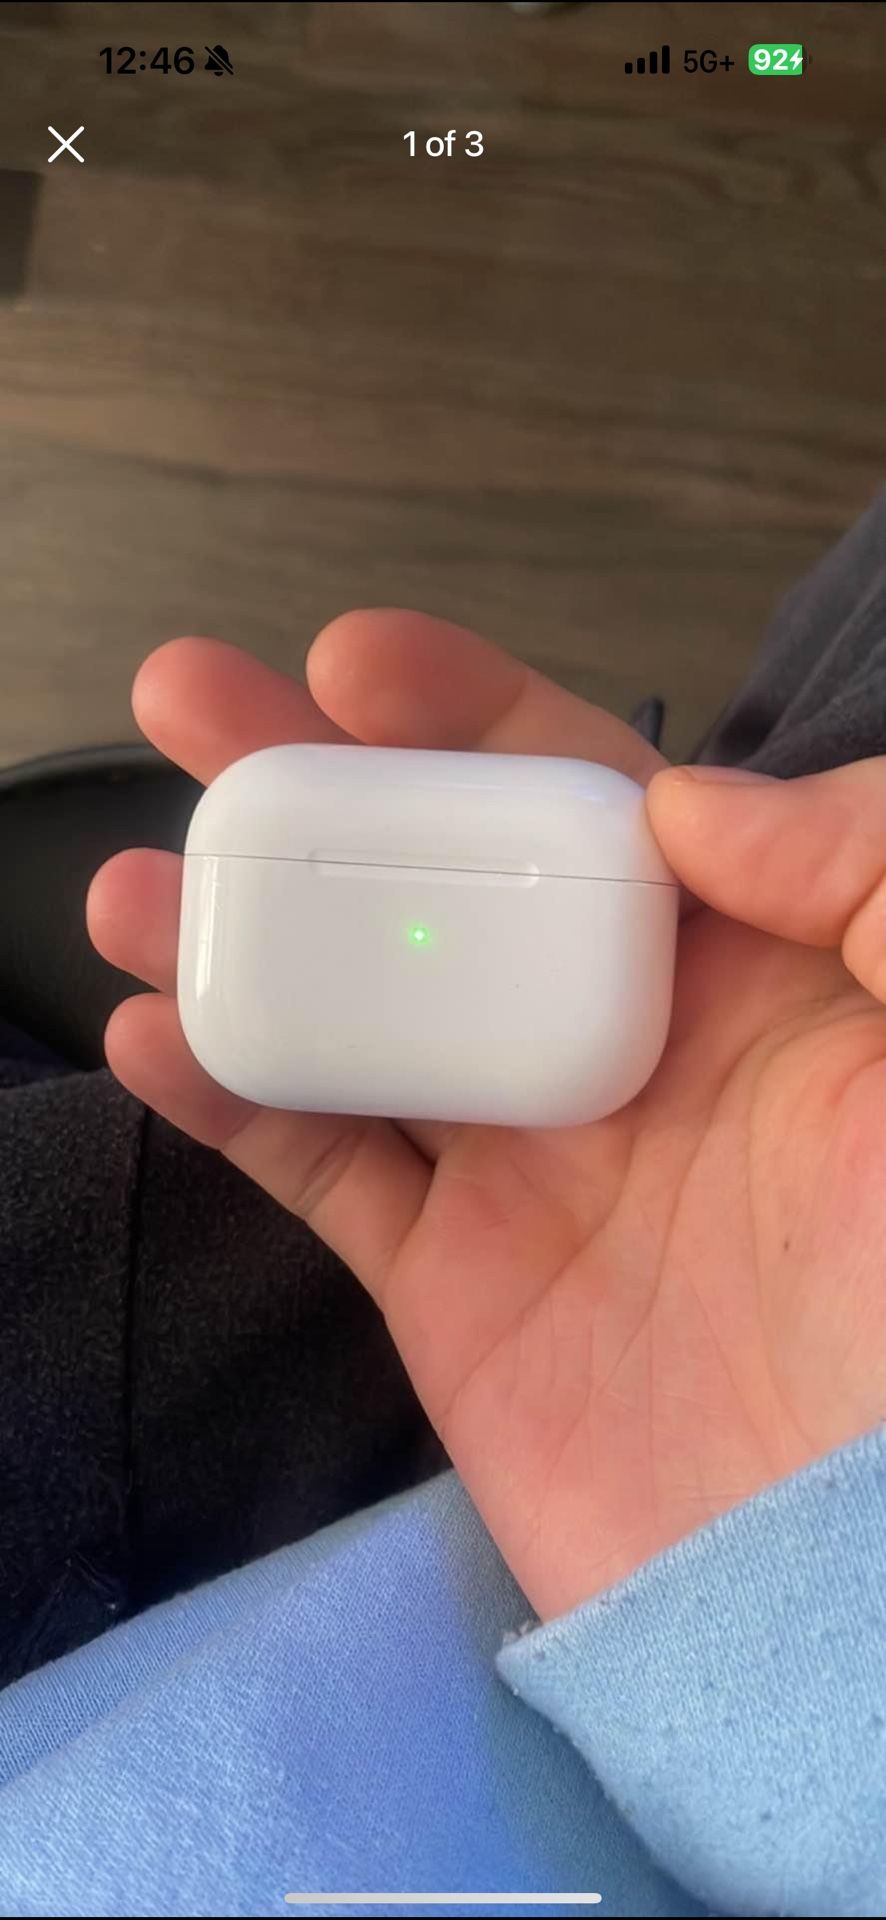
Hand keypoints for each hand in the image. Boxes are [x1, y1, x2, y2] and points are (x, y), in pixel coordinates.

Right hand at [88, 613, 885, 1621]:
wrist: (865, 1579)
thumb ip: (858, 869)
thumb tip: (681, 801)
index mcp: (750, 980)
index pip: (590, 808)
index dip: (470, 720)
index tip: (357, 663)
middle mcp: (625, 1058)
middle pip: (441, 889)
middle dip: (318, 792)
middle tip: (192, 709)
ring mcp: (532, 1177)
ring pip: (359, 1016)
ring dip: (242, 935)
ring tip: (131, 879)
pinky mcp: (457, 1297)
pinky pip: (324, 1174)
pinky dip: (233, 1102)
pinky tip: (156, 1032)